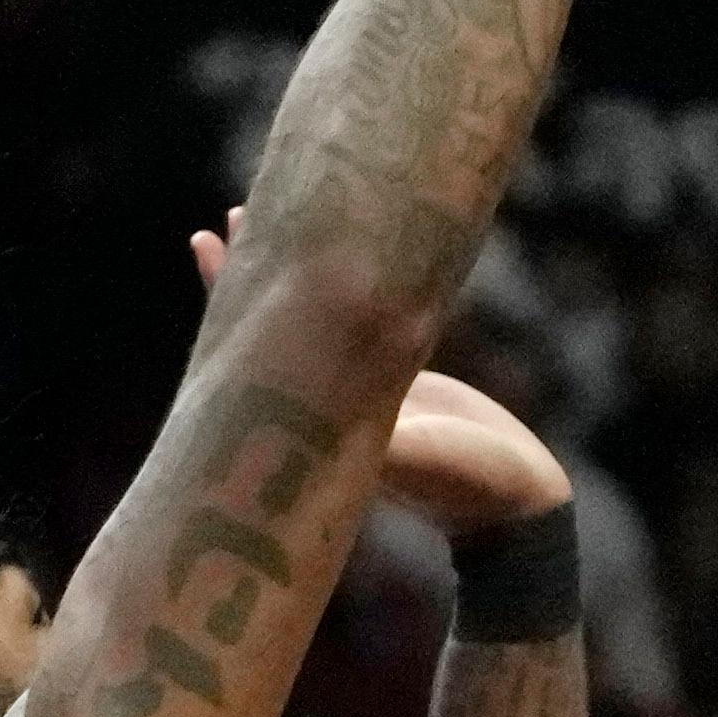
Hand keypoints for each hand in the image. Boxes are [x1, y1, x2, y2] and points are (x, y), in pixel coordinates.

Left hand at [193, 221, 572, 523]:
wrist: (512, 498)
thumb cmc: (465, 482)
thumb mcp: (417, 455)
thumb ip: (382, 429)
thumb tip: (336, 394)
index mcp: (314, 417)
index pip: (249, 340)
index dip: (225, 290)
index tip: (205, 243)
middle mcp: (325, 399)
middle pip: (269, 322)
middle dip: (248, 271)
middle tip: (228, 218)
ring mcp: (360, 384)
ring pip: (312, 316)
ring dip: (294, 271)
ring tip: (267, 225)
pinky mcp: (398, 377)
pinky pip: (361, 320)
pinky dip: (347, 286)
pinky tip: (345, 257)